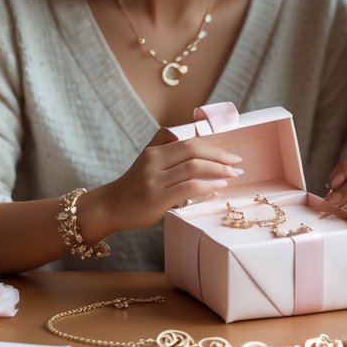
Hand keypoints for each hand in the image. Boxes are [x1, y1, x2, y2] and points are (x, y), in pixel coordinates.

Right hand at [102, 128, 241, 230]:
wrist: (110, 207)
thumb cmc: (134, 186)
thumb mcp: (146, 160)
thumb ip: (165, 146)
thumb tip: (195, 139)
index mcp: (154, 151)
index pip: (190, 142)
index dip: (214, 147)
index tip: (230, 154)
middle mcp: (153, 162)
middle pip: (193, 150)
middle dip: (220, 156)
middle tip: (237, 162)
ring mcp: (155, 180)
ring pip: (194, 167)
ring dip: (219, 170)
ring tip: (232, 174)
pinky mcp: (157, 198)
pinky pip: (189, 187)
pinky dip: (208, 185)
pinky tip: (219, 186)